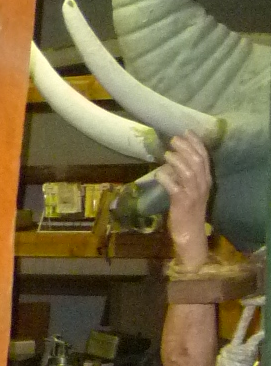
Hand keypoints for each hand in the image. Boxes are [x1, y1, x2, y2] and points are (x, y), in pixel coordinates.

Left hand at [157, 132, 212, 267]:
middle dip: (186, 147)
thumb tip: (172, 161)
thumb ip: (185, 176)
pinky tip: (158, 173)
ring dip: (177, 160)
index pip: (204, 157)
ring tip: (167, 153)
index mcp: (206, 181)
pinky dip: (165, 177)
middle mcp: (202, 185)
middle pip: (197, 161)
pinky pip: (174, 186)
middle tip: (174, 139)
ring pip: (188, 171)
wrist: (190, 233)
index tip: (187, 132)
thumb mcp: (191, 191)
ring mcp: (193, 194)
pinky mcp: (182, 202)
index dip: (196, 143)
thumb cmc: (188, 212)